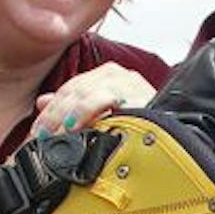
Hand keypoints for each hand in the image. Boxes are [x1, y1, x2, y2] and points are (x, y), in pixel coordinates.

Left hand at [31, 63, 155, 136]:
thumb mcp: (102, 117)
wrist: (176, 132)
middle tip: (42, 138)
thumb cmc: (141, 127)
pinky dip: (85, 111)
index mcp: (106, 76)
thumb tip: (42, 101)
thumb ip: (73, 107)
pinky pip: (104, 98)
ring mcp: (127, 81)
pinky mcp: (137, 92)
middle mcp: (116, 75)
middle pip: (74, 91)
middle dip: (54, 116)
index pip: (70, 90)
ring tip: (55, 136)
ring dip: (65, 117)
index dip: (51, 112)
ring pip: (84, 93)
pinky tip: (74, 126)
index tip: (38, 134)